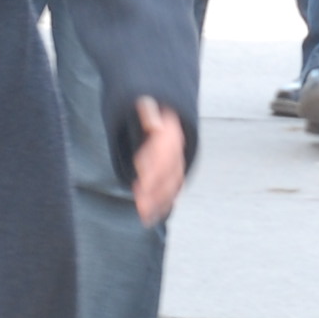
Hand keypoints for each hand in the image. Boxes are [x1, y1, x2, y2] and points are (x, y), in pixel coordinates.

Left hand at [130, 99, 186, 225]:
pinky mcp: (174, 168)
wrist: (167, 106)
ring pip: (172, 184)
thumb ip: (149, 112)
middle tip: (142, 208)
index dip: (153, 171)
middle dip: (156, 192)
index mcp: (171, 133)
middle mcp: (177, 149)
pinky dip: (165, 201)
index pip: (165, 157)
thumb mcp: (147, 101)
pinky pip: (173, 187)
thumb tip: (154, 125)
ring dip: (160, 201)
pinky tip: (154, 214)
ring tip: (145, 216)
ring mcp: (178, 159)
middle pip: (169, 174)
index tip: (140, 185)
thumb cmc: (150, 105)